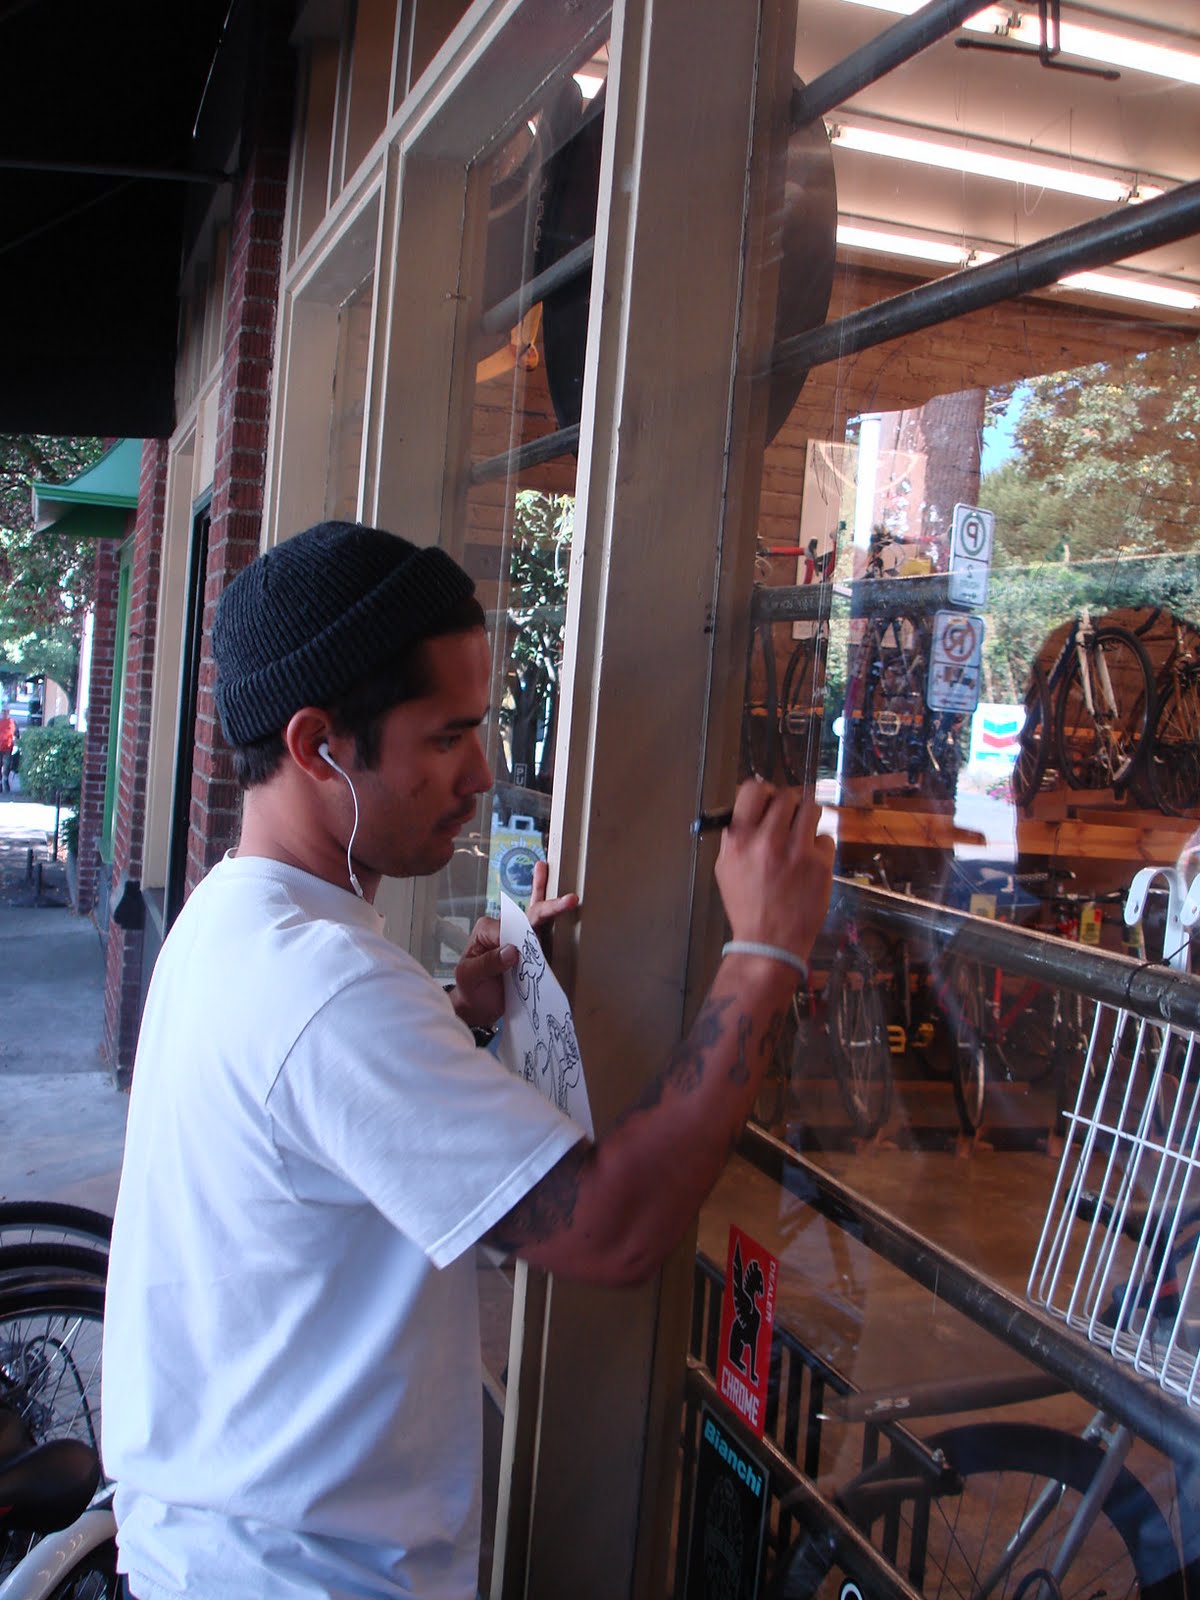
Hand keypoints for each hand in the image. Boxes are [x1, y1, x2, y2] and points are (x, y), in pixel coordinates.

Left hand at [449, 861, 579, 1030]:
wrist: (478, 1007)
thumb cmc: (470, 988)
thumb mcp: (470, 975)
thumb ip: (488, 962)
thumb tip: (513, 951)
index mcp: (487, 929)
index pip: (508, 928)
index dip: (517, 941)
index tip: (515, 958)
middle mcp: (505, 929)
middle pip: (529, 915)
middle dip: (550, 907)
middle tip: (570, 900)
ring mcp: (520, 940)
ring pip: (539, 919)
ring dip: (554, 904)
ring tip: (572, 895)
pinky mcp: (530, 953)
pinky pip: (544, 937)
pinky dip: (555, 919)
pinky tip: (566, 905)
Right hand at [714, 780, 833, 964]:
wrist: (769, 942)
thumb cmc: (747, 906)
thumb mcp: (726, 868)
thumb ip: (735, 835)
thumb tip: (747, 806)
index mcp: (740, 840)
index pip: (754, 789)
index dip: (763, 791)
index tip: (768, 799)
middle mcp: (768, 841)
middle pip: (787, 796)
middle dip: (789, 806)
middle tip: (788, 820)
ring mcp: (797, 852)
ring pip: (811, 810)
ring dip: (808, 820)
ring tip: (802, 837)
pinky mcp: (821, 865)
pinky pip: (826, 838)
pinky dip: (820, 848)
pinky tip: (810, 864)